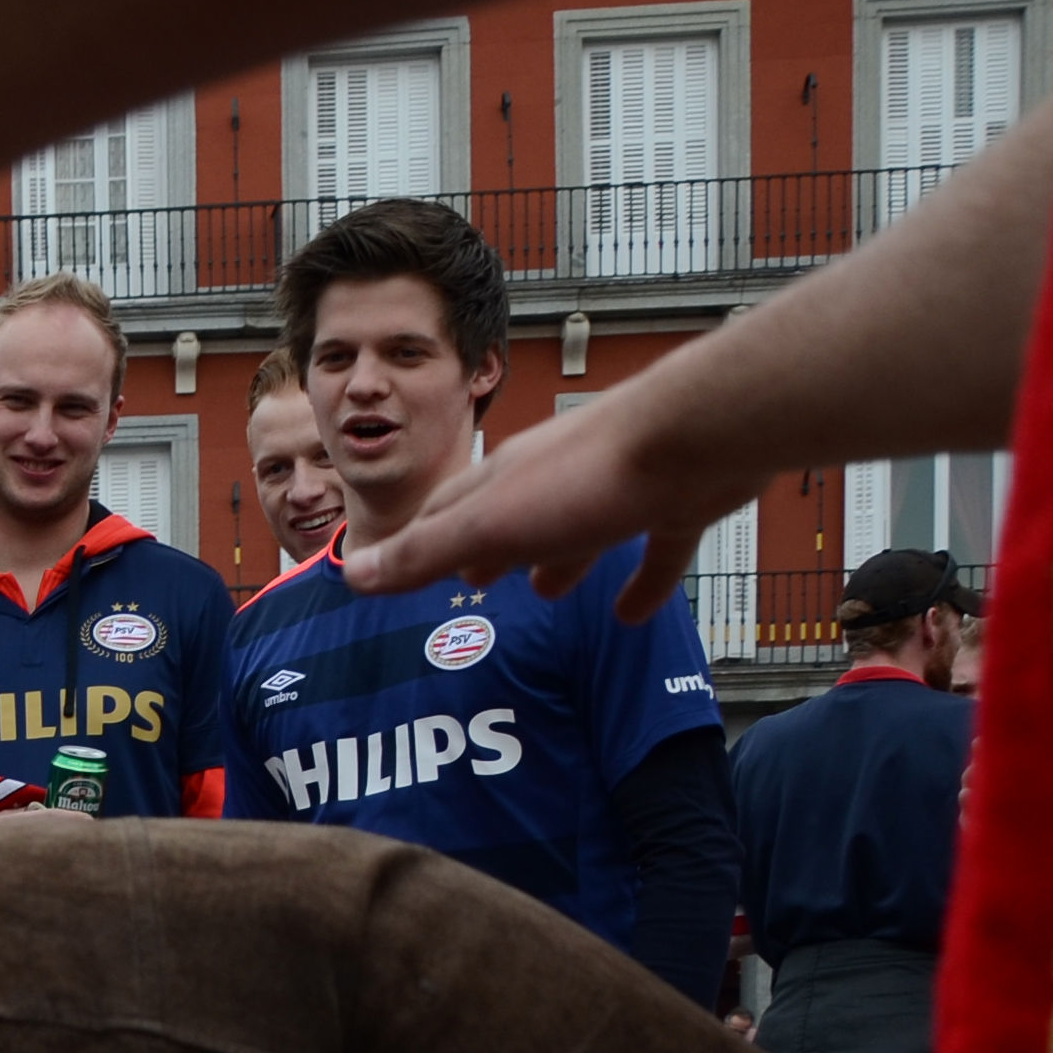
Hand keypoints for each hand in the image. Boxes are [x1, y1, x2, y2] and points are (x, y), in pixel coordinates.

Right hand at [343, 386, 746, 616]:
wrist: (699, 436)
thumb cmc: (589, 477)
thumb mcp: (490, 524)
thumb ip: (427, 551)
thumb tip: (353, 572)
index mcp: (507, 478)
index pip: (449, 508)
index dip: (423, 541)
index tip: (405, 568)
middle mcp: (558, 476)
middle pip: (513, 515)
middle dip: (490, 549)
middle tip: (474, 584)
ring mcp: (620, 486)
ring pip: (581, 529)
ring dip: (560, 562)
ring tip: (545, 596)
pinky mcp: (676, 501)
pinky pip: (654, 550)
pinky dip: (640, 583)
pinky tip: (630, 616)